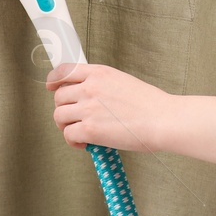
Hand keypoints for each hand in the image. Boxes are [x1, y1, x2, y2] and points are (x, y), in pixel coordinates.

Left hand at [46, 62, 172, 152]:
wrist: (163, 120)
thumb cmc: (150, 106)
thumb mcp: (123, 82)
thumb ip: (102, 85)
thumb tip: (88, 98)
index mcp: (100, 73)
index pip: (64, 71)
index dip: (54, 80)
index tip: (52, 87)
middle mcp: (90, 88)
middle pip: (59, 97)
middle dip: (64, 109)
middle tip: (76, 119)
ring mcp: (88, 108)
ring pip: (59, 116)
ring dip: (67, 126)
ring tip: (80, 133)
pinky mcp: (90, 129)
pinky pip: (68, 135)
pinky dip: (74, 142)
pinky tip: (86, 144)